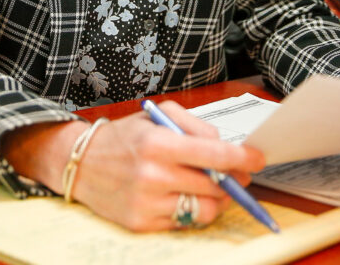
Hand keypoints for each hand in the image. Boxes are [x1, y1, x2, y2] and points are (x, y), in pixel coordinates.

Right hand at [3, 101, 264, 231]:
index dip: (241, 157)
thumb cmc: (124, 137)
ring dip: (218, 198)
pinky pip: (186, 221)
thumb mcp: (155, 115)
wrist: (81, 163)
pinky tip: (186, 196)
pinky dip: (193, 209)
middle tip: (237, 174)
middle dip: (233, 179)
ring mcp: (147, 203)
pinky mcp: (142, 223)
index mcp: (157, 143)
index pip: (213, 153)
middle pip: (214, 184)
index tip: (258, 159)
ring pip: (205, 208)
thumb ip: (193, 125)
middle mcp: (152, 175)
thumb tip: (224, 145)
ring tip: (214, 186)